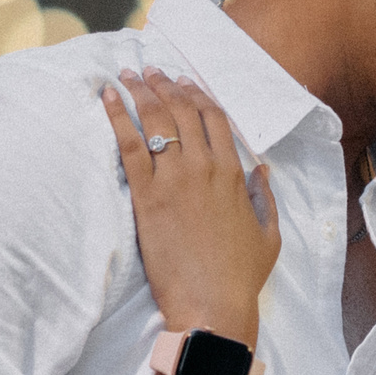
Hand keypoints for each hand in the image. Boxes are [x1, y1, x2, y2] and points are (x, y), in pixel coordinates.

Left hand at [101, 71, 278, 337]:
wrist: (212, 304)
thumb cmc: (242, 276)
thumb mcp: (269, 235)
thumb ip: (265, 199)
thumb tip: (260, 171)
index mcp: (234, 173)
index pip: (215, 118)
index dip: (198, 95)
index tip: (184, 82)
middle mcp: (204, 167)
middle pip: (183, 111)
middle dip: (165, 84)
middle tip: (150, 70)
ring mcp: (174, 179)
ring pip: (156, 119)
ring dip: (140, 91)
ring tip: (127, 75)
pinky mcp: (146, 196)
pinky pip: (129, 144)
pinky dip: (116, 115)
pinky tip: (107, 95)